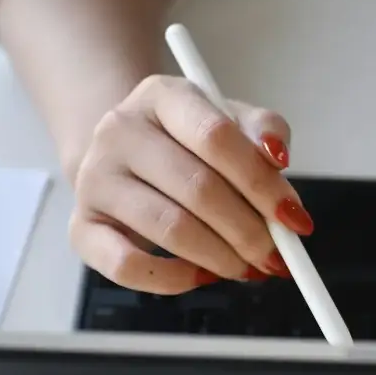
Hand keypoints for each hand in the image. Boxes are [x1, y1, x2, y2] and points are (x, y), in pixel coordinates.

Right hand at [70, 75, 313, 294]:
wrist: (124, 155)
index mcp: (161, 95)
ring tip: (247, 267)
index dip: (261, 182)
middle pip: (197, 187)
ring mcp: (95, 179)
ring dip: (221, 257)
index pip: (215, 136)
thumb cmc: (187, 141)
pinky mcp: (81, 227)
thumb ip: (263, 131)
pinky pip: (127, 266)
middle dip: (249, 230)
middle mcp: (120, 131)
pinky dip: (174, 279)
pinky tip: (202, 275)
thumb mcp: (229, 119)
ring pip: (169, 228)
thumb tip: (279, 161)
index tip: (294, 217)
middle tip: (277, 255)